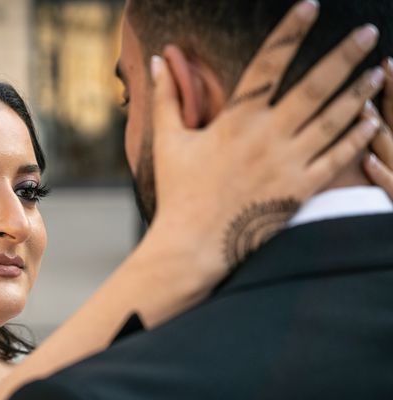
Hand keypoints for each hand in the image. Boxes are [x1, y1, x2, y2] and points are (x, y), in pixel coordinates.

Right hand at [147, 0, 383, 289]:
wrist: (194, 244)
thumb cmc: (180, 192)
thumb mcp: (168, 141)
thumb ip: (166, 97)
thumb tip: (159, 59)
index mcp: (236, 121)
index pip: (268, 65)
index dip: (291, 32)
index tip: (310, 6)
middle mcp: (268, 137)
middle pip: (314, 87)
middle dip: (344, 56)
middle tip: (368, 33)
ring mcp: (288, 163)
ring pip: (333, 119)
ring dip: (359, 92)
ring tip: (378, 70)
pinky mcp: (300, 189)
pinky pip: (336, 158)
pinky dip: (356, 137)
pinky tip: (372, 119)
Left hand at [363, 59, 392, 192]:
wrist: (387, 236)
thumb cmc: (388, 181)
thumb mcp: (386, 154)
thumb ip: (384, 134)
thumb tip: (368, 141)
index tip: (387, 63)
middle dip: (391, 96)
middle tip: (378, 70)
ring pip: (392, 149)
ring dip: (377, 128)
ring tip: (362, 106)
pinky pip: (392, 187)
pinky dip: (382, 173)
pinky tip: (367, 160)